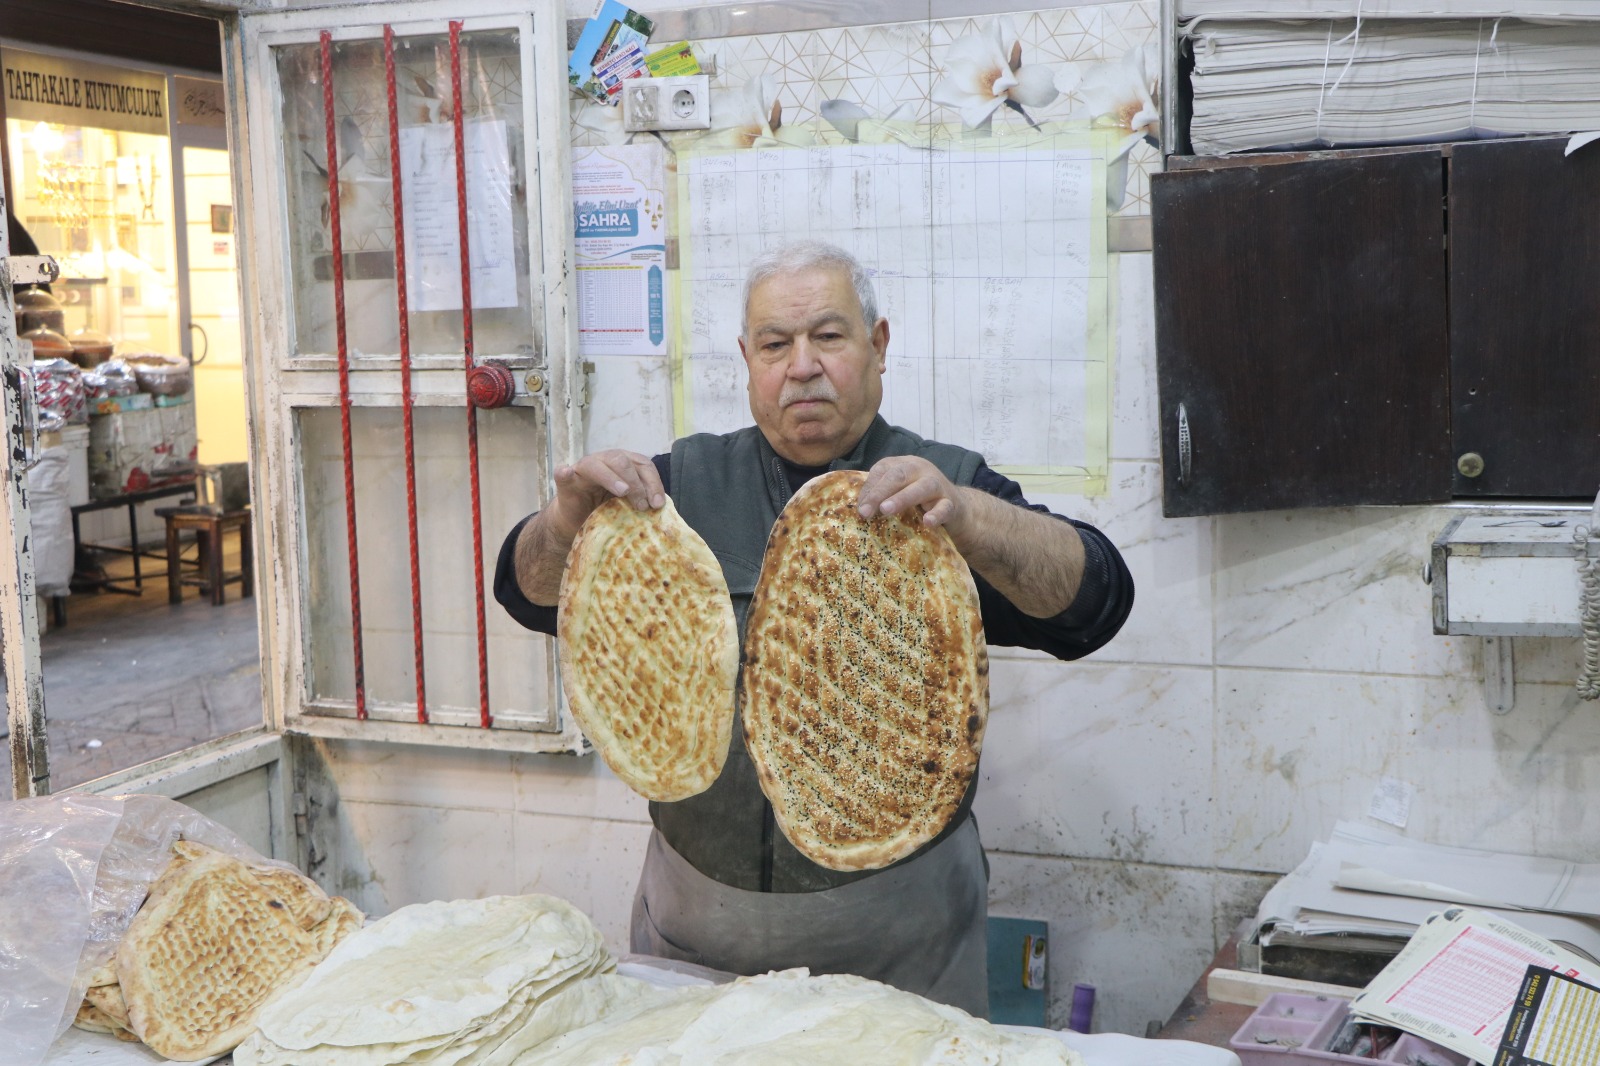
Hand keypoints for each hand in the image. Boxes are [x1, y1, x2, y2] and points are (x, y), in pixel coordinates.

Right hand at [548, 449, 664, 538]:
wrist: (577, 521)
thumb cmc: (606, 510)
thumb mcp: (628, 504)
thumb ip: (642, 499)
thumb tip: (660, 504)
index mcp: (623, 463)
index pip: (642, 464)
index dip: (653, 482)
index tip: (658, 504)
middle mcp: (603, 461)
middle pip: (622, 460)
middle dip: (636, 483)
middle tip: (642, 506)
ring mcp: (583, 470)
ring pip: (596, 465)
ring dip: (611, 477)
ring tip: (622, 491)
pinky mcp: (566, 484)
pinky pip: (563, 475)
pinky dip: (564, 472)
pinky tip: (566, 472)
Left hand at [857, 456, 968, 538]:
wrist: (958, 507)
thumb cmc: (920, 500)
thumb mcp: (899, 493)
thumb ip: (881, 496)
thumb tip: (860, 510)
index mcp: (904, 464)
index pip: (883, 470)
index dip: (870, 488)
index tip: (860, 509)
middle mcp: (921, 470)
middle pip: (899, 475)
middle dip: (880, 492)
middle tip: (866, 511)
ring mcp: (938, 485)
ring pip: (922, 487)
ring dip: (903, 498)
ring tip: (886, 510)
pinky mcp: (952, 503)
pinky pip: (945, 508)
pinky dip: (936, 514)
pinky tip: (927, 522)